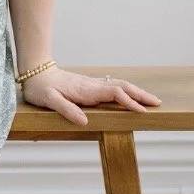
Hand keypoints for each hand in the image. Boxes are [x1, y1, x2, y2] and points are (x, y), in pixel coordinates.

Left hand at [20, 64, 161, 127]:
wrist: (35, 72)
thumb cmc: (40, 88)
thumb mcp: (48, 100)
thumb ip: (66, 109)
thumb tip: (84, 121)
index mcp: (86, 90)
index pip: (114, 93)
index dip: (129, 102)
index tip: (142, 111)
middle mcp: (92, 85)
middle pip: (122, 87)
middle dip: (141, 95)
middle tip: (158, 103)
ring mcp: (92, 84)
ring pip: (119, 85)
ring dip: (136, 92)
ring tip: (150, 100)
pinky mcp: (90, 86)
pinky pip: (113, 87)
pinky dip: (126, 91)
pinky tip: (131, 96)